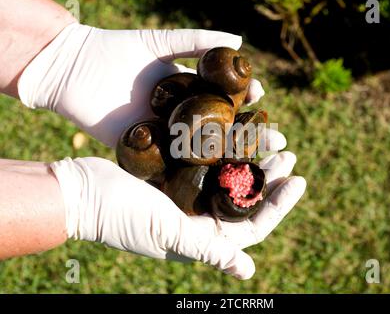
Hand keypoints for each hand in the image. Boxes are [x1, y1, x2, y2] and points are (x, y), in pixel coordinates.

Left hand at [18, 22, 267, 147]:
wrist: (73, 67)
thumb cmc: (116, 48)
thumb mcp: (161, 42)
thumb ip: (198, 42)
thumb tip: (240, 43)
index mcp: (185, 92)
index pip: (222, 98)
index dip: (244, 99)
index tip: (265, 99)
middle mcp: (178, 116)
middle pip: (219, 128)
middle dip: (248, 133)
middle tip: (276, 138)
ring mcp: (163, 136)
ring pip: (201, 149)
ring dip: (229, 157)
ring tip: (256, 160)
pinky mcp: (144, 153)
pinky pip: (171, 164)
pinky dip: (193, 172)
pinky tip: (218, 178)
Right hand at [50, 152, 305, 279]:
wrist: (81, 192)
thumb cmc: (122, 216)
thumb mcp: (168, 233)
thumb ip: (209, 249)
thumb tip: (248, 270)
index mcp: (201, 237)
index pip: (252, 225)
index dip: (278, 204)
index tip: (298, 179)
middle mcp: (198, 217)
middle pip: (245, 199)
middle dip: (270, 178)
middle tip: (289, 153)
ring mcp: (187, 194)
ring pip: (230, 176)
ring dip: (251, 158)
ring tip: (272, 138)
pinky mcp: (175, 173)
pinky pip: (209, 159)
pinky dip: (225, 146)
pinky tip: (238, 129)